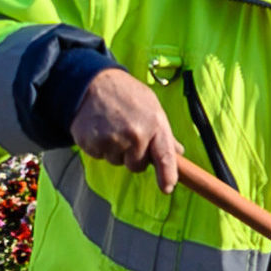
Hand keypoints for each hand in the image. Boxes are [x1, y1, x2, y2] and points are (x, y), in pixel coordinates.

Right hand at [72, 67, 186, 190]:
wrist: (92, 83)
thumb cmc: (127, 96)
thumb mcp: (152, 108)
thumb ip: (164, 133)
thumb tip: (178, 152)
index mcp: (155, 125)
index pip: (165, 157)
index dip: (168, 175)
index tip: (167, 188)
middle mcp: (135, 135)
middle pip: (137, 166)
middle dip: (134, 156)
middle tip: (128, 134)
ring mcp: (112, 140)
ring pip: (117, 162)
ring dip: (115, 150)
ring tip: (112, 127)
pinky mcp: (92, 143)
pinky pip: (99, 156)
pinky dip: (99, 146)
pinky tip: (100, 128)